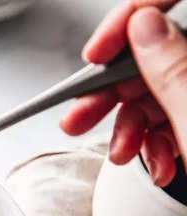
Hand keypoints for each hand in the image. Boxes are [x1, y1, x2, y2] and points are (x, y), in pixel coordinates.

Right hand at [61, 1, 186, 185]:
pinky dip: (154, 144)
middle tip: (80, 116)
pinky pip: (170, 120)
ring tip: (119, 152)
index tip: (94, 55)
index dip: (125, 22)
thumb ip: (172, 71)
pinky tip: (156, 164)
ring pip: (156, 94)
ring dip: (128, 127)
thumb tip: (143, 26)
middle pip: (152, 56)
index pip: (164, 6)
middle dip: (112, 92)